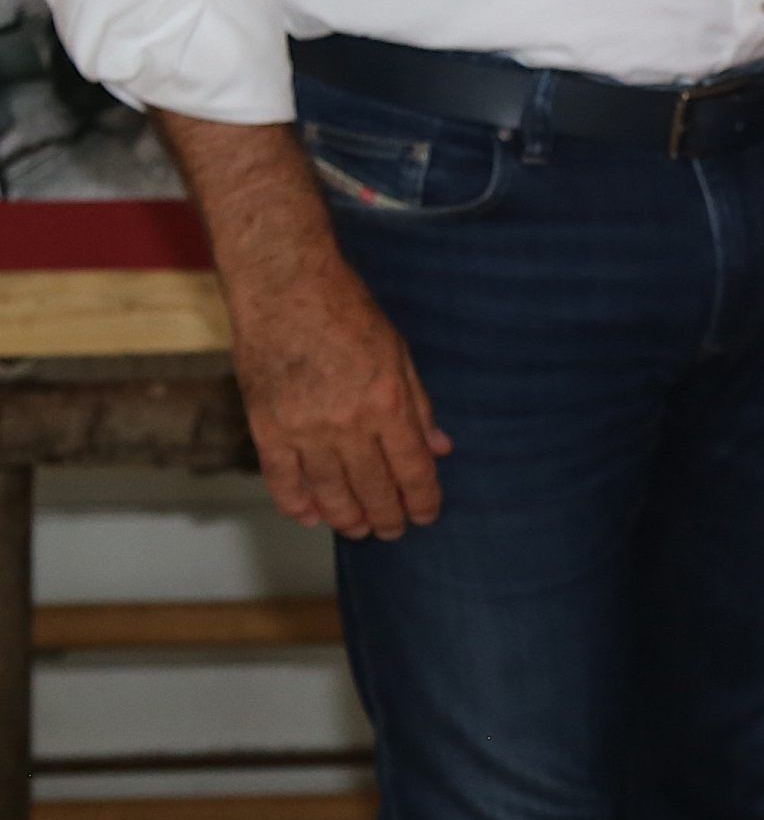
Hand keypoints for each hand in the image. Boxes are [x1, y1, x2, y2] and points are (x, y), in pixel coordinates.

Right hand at [226, 252, 449, 537]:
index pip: (413, 468)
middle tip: (394, 530)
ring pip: (329, 492)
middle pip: (373, 487)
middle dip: (388, 515)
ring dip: (347, 517)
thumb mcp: (399, 353)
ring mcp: (303, 429)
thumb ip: (419, 405)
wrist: (285, 288)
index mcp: (387, 403)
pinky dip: (297, 503)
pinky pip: (282, 480)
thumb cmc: (348, 312)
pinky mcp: (266, 427)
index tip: (427, 515)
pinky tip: (312, 515)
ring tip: (360, 529)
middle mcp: (347, 423)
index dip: (422, 498)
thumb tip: (440, 447)